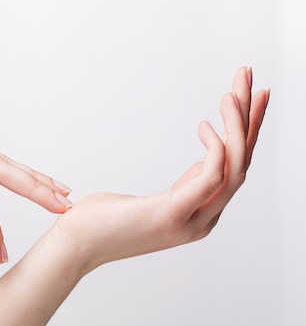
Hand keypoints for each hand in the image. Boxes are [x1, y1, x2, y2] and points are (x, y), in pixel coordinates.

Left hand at [53, 67, 268, 275]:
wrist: (75, 247)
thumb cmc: (104, 221)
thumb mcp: (152, 201)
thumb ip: (184, 188)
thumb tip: (201, 164)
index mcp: (200, 213)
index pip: (235, 167)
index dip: (247, 132)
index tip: (248, 97)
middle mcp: (203, 218)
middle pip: (241, 162)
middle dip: (249, 118)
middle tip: (249, 78)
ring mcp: (190, 221)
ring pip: (233, 167)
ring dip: (237, 127)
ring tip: (232, 93)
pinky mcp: (171, 215)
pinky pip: (210, 177)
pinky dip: (214, 148)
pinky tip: (205, 126)